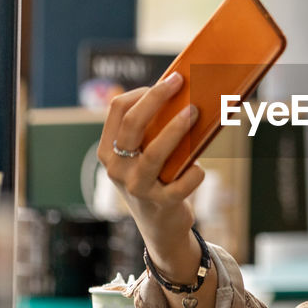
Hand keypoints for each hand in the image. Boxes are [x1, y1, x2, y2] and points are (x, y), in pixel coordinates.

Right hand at [97, 72, 205, 278]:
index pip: (118, 110)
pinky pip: (182, 183)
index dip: (144, 91)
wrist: (161, 227)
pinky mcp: (161, 203)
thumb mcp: (142, 156)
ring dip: (177, 129)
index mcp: (109, 151)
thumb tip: (180, 92)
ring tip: (195, 111)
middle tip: (180, 82)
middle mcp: (117, 168)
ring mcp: (137, 187)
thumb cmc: (156, 179)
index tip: (170, 81)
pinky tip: (199, 167)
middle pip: (133, 124)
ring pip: (156, 152)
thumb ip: (150, 130)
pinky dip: (195, 172)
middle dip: (157, 98)